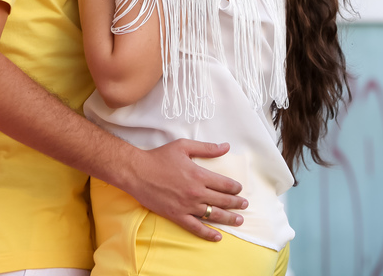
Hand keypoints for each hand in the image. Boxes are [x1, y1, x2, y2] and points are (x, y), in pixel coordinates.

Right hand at [125, 140, 246, 241]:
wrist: (137, 172)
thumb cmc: (159, 157)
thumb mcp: (184, 146)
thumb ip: (206, 148)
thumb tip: (225, 146)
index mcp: (199, 175)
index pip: (224, 184)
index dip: (235, 188)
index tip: (240, 189)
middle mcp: (196, 192)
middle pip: (222, 200)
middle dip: (236, 203)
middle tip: (244, 205)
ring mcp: (187, 206)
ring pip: (213, 215)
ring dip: (228, 218)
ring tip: (239, 220)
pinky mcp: (177, 215)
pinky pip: (196, 227)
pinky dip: (208, 233)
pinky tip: (218, 236)